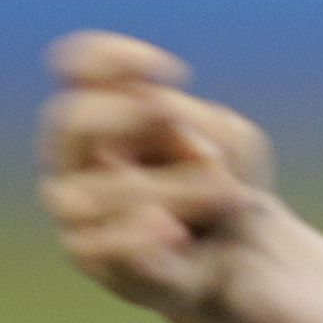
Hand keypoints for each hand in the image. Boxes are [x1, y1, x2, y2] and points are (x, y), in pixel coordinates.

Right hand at [39, 31, 279, 315]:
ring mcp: (80, 214)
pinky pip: (95, 248)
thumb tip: (164, 134)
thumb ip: (201, 126)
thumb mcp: (234, 144)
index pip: (76, 69)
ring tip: (228, 194)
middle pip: (69, 122)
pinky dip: (133, 237)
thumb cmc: (232, 188)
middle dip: (128, 116)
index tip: (172, 70)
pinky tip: (174, 231)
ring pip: (90, 192)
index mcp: (105, 120)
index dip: (108, 58)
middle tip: (179, 121)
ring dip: (169, 187)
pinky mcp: (101, 264)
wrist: (253, 263)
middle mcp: (78, 162)